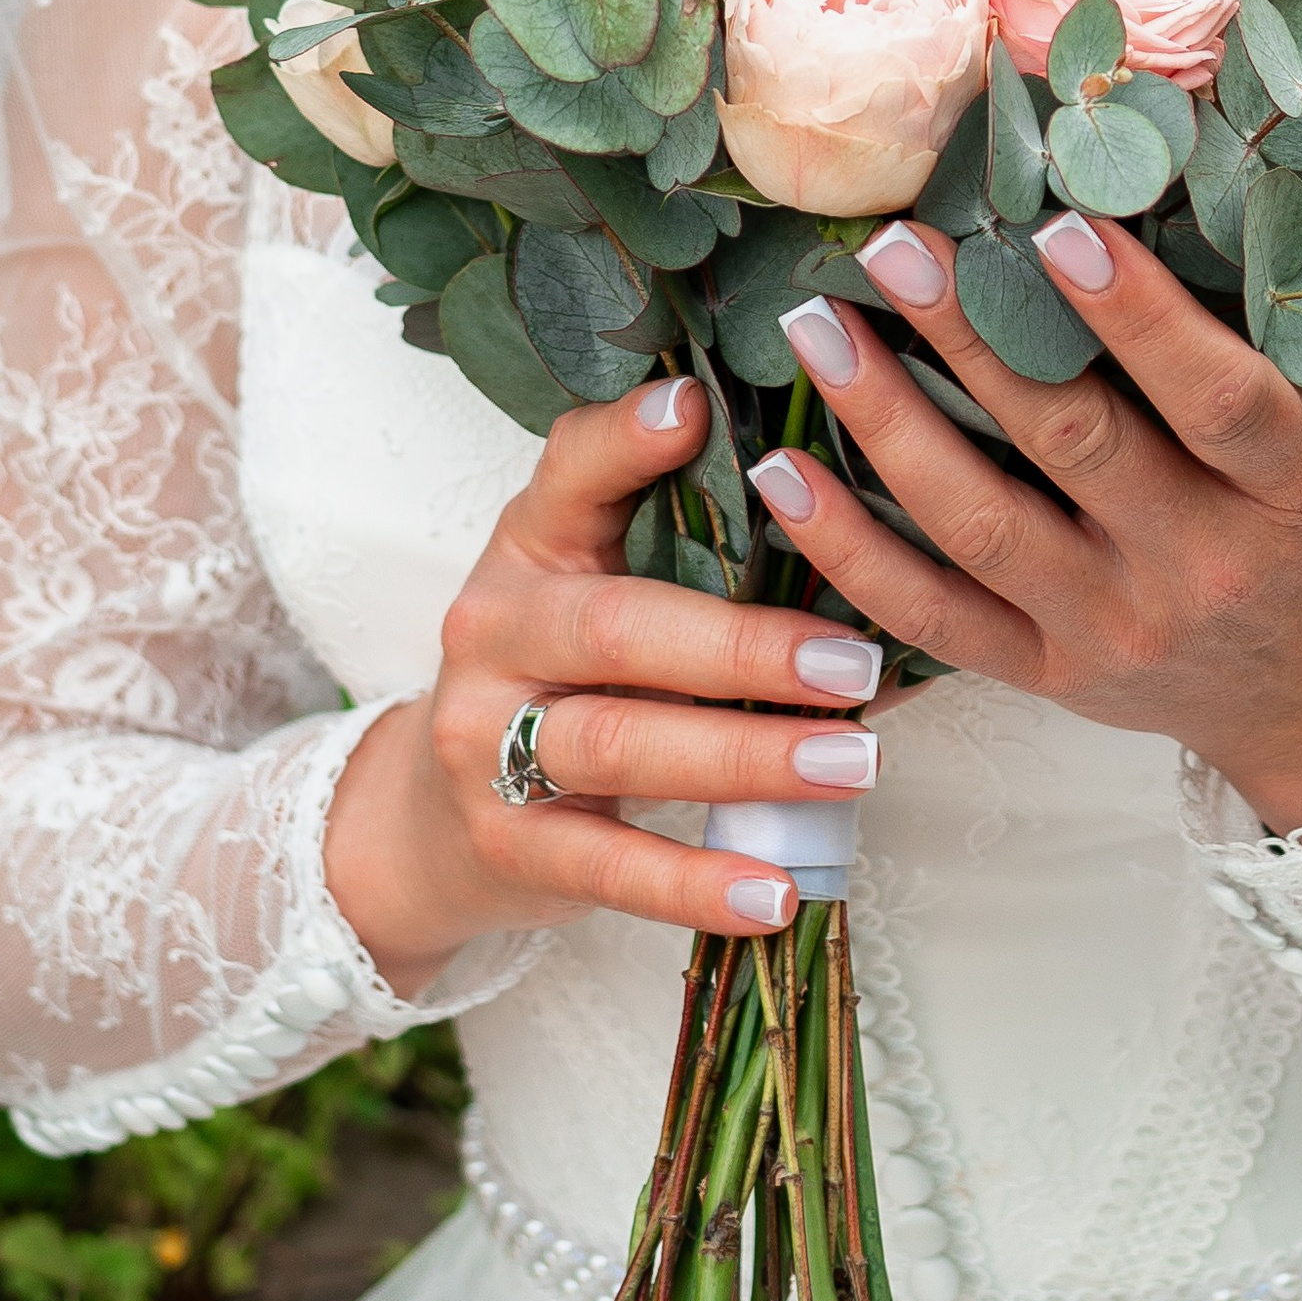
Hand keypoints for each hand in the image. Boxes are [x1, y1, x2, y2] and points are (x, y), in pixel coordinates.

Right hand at [324, 375, 888, 998]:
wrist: (434, 814)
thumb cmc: (563, 675)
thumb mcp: (598, 584)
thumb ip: (695, 547)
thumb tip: (867, 541)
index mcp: (531, 543)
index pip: (569, 473)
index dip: (626, 440)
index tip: (697, 409)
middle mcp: (495, 629)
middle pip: (616, 629)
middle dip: (743, 647)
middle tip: (851, 662)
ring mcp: (485, 740)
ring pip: (618, 742)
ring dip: (745, 758)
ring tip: (852, 762)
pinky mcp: (504, 843)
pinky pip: (609, 865)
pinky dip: (697, 882)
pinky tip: (774, 891)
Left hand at [752, 180, 1301, 835]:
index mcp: (1296, 486)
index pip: (1215, 398)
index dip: (1137, 316)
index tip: (1059, 225)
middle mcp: (1201, 561)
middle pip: (1073, 444)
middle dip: (973, 338)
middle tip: (891, 240)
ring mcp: (1113, 626)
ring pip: (982, 526)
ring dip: (886, 425)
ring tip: (816, 328)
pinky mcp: (1047, 673)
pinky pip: (932, 617)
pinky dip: (849, 552)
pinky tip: (780, 473)